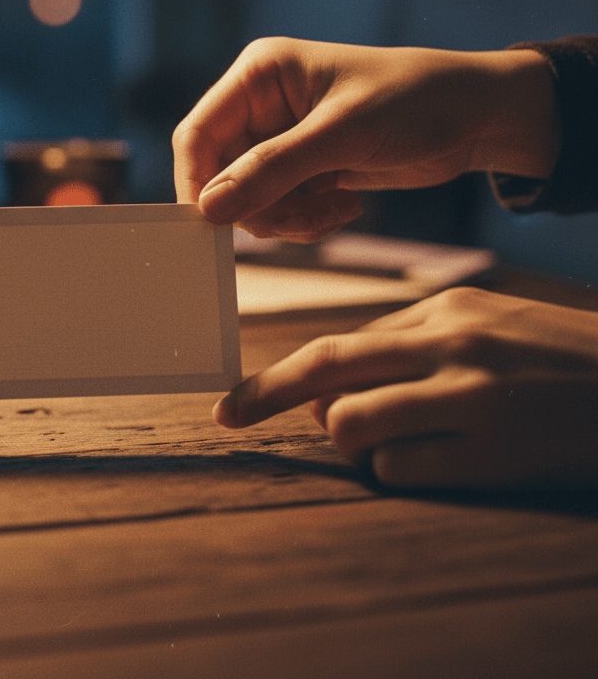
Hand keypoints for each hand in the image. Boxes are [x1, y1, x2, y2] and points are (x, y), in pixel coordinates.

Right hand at [172, 37, 558, 240]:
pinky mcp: (304, 168)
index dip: (198, 182)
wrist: (477, 117)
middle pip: (220, 175)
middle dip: (256, 206)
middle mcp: (262, 106)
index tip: (213, 224)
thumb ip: (271, 171)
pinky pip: (279, 209)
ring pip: (249, 200)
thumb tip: (209, 208)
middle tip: (298, 218)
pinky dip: (306, 220)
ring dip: (287, 218)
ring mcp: (282, 140)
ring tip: (333, 210)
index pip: (197, 135)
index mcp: (259, 75)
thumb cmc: (415, 100)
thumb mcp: (341, 134)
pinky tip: (345, 206)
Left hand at [214, 287, 597, 489]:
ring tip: (394, 444)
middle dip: (265, 395)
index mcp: (443, 311)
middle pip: (326, 369)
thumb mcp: (485, 327)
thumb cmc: (557, 361)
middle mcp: (448, 344)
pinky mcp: (493, 450)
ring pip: (352, 424)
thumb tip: (332, 388)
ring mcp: (470, 396)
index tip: (239, 396)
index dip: (283, 374)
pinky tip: (444, 462)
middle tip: (227, 416)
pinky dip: (401, 473)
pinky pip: (401, 471)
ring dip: (352, 444)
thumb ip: (411, 347)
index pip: (339, 343)